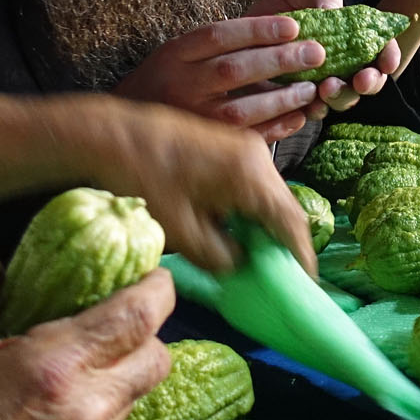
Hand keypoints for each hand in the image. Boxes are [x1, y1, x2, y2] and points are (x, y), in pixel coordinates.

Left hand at [0, 94, 319, 274]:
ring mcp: (247, 147)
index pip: (291, 223)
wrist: (115, 134)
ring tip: (260, 257)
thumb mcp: (180, 230)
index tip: (304, 285)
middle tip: (281, 275)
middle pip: (285, 207)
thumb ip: (217, 256)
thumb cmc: (144, 181)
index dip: (301, 257)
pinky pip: (256, 184)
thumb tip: (240, 266)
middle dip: (285, 243)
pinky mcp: (233, 145)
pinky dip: (253, 209)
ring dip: (268, 225)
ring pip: (271, 195)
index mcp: (251, 176)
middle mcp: (258, 157)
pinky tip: (239, 229)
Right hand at [115, 15, 324, 142]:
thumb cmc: (166, 82)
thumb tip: (282, 32)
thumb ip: (217, 45)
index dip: (258, 29)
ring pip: (242, 109)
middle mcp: (180, 86)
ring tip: (311, 87)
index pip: (219, 35)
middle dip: (280, 60)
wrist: (126, 127)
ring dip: (282, 98)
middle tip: (316, 53)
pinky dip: (276, 128)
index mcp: (174, 55)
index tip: (294, 25)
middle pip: (234, 69)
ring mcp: (191, 120)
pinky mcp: (203, 148)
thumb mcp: (179, 53)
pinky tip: (299, 116)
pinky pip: (245, 139)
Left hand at [246, 0, 399, 114]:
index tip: (386, 61)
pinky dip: (313, 110)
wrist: (235, 39)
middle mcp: (340, 67)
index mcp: (348, 39)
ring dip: (341, 97)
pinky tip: (306, 103)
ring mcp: (320, 89)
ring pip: (343, 101)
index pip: (380, 49)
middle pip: (368, 81)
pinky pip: (311, 115)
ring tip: (327, 87)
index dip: (389, 56)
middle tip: (361, 80)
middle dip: (370, 82)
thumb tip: (332, 11)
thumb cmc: (275, 14)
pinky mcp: (298, 107)